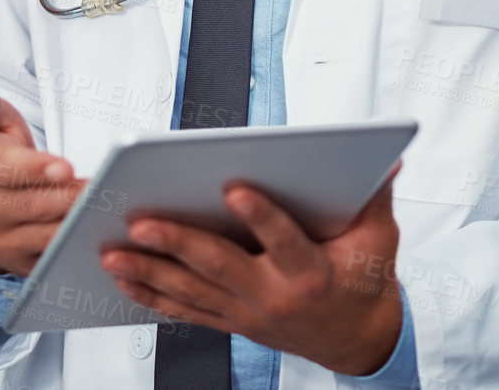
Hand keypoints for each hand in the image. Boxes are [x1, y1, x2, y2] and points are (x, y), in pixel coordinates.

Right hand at [0, 72, 85, 276]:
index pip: (8, 170)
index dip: (37, 170)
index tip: (65, 167)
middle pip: (35, 206)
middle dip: (71, 197)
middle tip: (105, 187)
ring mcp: (4, 241)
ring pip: (48, 237)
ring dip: (79, 224)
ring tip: (110, 206)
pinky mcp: (23, 264)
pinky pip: (56, 260)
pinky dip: (79, 250)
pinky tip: (104, 234)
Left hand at [99, 164, 404, 376]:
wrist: (357, 342)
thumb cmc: (364, 282)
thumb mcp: (379, 239)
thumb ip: (375, 197)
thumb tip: (386, 157)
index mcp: (311, 273)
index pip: (284, 241)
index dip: (261, 217)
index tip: (234, 188)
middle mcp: (273, 298)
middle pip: (220, 267)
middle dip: (177, 242)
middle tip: (142, 220)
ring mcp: (247, 314)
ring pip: (191, 292)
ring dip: (149, 271)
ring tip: (112, 252)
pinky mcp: (231, 322)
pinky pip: (185, 311)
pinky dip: (151, 296)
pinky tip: (123, 279)